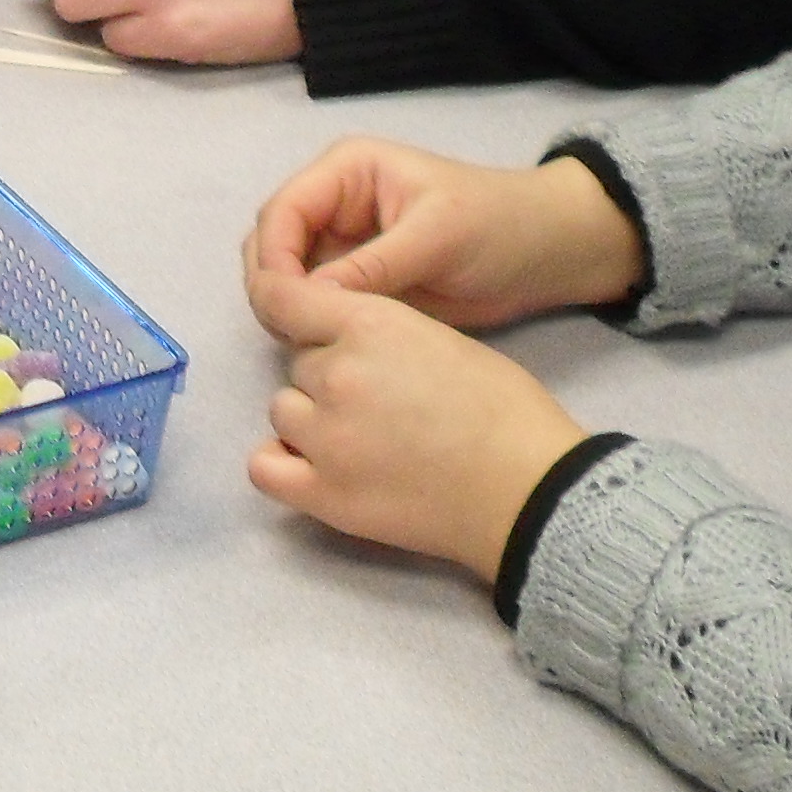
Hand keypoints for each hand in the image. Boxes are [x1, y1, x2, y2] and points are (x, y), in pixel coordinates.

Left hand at [244, 258, 587, 580]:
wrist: (527, 489)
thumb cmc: (504, 411)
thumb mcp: (442, 338)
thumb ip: (380, 332)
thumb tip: (345, 340)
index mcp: (369, 327)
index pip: (282, 297)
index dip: (282, 302)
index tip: (287, 312)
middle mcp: (336, 375)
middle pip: (298, 362)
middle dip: (328, 373)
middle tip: (378, 398)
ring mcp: (325, 438)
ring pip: (283, 410)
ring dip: (311, 418)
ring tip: (361, 436)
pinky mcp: (323, 494)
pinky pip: (264, 468)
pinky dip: (282, 463)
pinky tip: (315, 465)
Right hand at [250, 140, 643, 331]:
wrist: (550, 255)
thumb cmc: (498, 226)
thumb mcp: (436, 239)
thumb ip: (371, 266)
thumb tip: (308, 299)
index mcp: (347, 171)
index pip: (282, 211)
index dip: (274, 257)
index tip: (285, 305)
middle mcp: (335, 203)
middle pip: (274, 244)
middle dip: (274, 284)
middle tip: (292, 332)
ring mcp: (345, 244)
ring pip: (289, 277)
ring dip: (290, 307)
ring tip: (309, 344)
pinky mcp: (360, 282)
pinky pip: (318, 302)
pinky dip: (313, 323)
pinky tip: (327, 347)